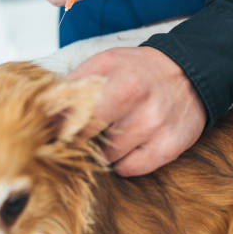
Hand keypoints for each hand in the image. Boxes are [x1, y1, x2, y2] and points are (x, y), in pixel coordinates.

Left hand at [67, 47, 206, 175]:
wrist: (188, 72)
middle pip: (90, 139)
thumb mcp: (104, 63)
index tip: (54, 129)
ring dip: (103, 149)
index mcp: (121, 83)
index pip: (76, 118)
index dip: (61, 126)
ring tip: (113, 131)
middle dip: (80, 138)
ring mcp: (156, 129)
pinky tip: (128, 145)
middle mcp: (141, 106)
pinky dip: (123, 161)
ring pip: (108, 157)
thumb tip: (44, 109)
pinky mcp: (169, 148)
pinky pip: (129, 169)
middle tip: (80, 132)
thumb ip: (74, 84)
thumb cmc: (139, 69)